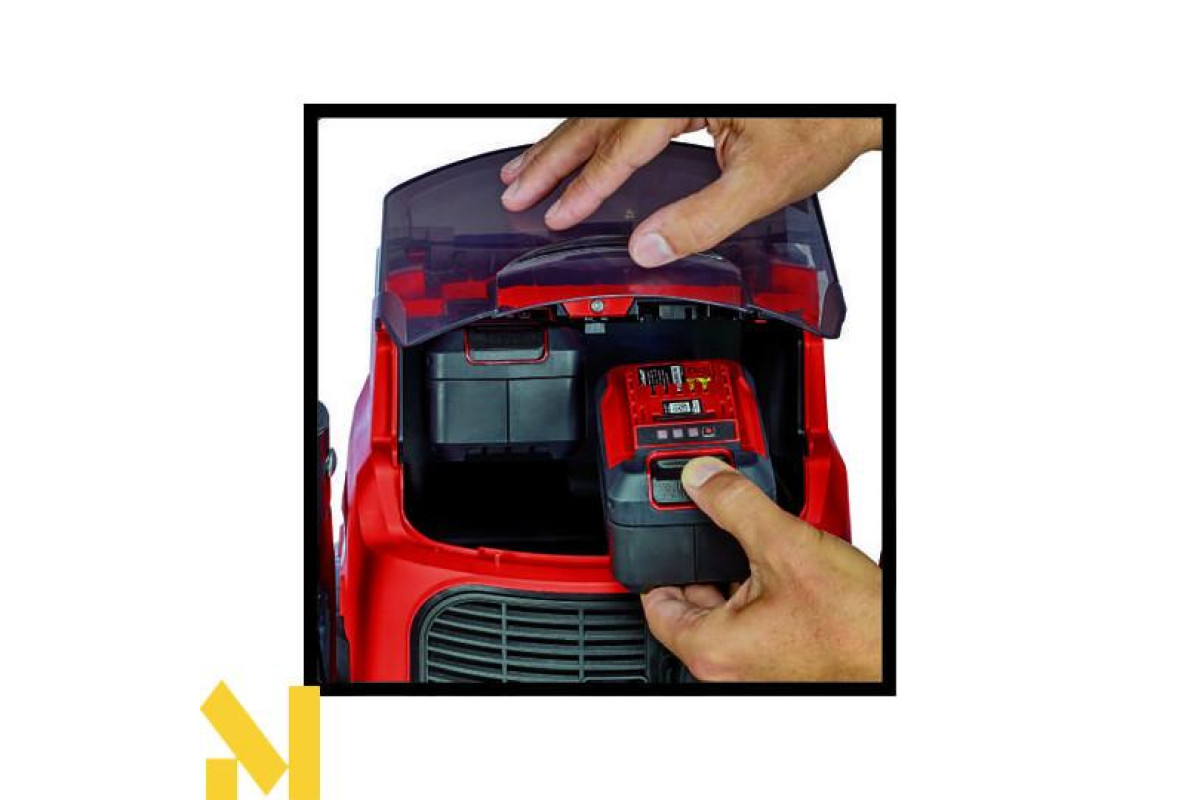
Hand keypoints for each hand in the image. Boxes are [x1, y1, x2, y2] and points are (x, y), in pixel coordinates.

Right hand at [499, 117, 880, 266]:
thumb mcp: (761, 184)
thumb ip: (702, 220)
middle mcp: (674, 82)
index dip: (585, 186)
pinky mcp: (686, 89)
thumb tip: (648, 248)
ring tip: (525, 168)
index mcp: (687, 94)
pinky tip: (577, 146)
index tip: (555, 216)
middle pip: (596, 120)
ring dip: (561, 141)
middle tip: (514, 191)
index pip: (620, 147)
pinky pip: (623, 109)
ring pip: (603, 110)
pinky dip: (593, 131)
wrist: (853, 101)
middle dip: (551, 159)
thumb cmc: (819, 127)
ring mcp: (678, 82)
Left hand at [641, 456, 881, 681]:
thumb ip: (735, 504)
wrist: (897, 647)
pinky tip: (783, 560)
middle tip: (708, 521)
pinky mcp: (783, 652)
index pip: (654, 602)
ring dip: (736, 567)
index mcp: (710, 646)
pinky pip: (756, 612)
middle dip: (700, 555)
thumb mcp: (784, 545)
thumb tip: (702, 478)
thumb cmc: (853, 624)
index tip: (658, 532)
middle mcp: (727, 662)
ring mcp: (755, 660)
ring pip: (727, 603)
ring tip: (755, 538)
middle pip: (691, 598)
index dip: (655, 559)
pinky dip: (761, 583)